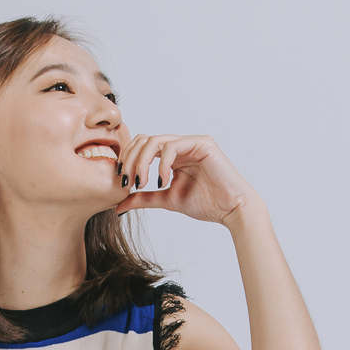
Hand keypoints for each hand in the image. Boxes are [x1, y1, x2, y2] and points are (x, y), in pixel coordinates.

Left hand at [113, 134, 259, 225]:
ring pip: (154, 140)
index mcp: (171, 156)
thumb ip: (143, 198)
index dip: (127, 161)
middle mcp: (180, 146)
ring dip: (142, 161)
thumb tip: (118, 205)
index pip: (140, 147)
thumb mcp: (166, 200)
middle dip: (130, 160)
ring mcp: (191, 142)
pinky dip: (162, 163)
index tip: (122, 182)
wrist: (231, 209)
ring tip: (142, 182)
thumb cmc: (206, 204)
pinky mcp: (202, 143)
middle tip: (127, 181)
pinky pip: (173, 145)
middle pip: (143, 139)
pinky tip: (163, 181)